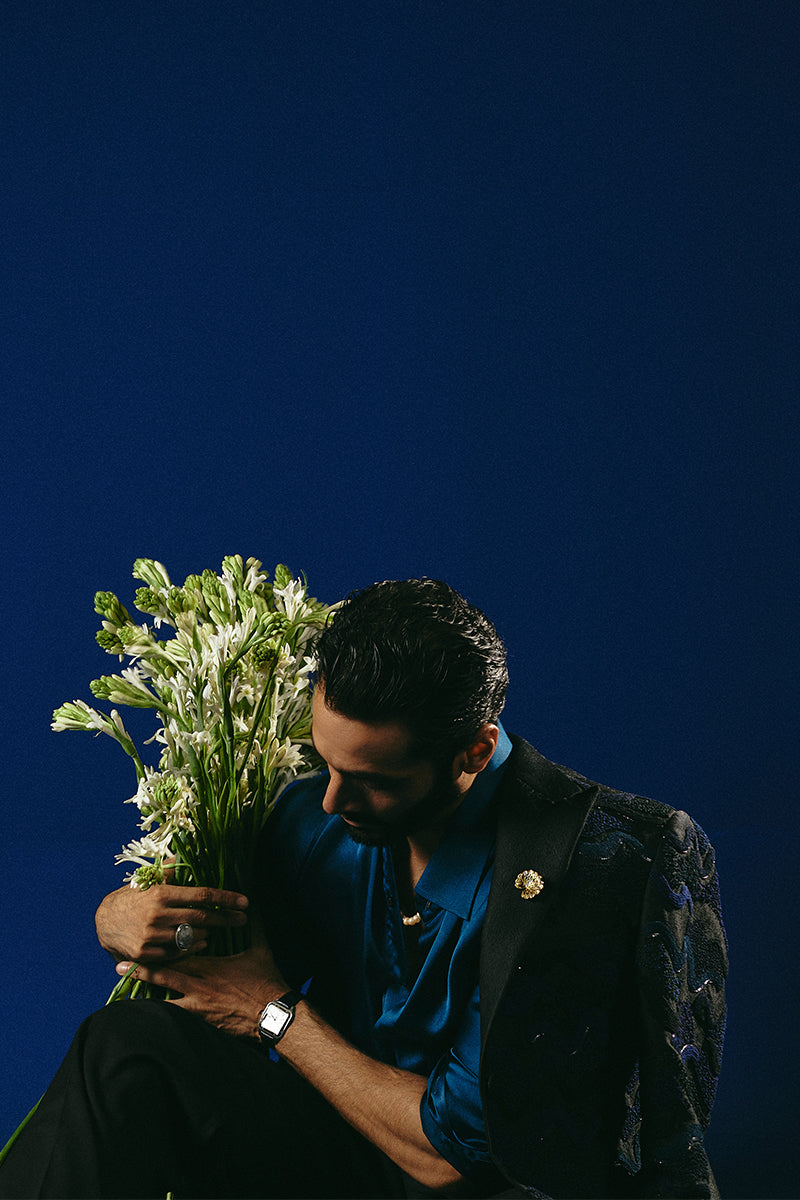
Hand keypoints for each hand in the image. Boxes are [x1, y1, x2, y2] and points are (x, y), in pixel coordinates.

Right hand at [96, 880, 248, 961]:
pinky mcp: (145, 954)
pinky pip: (177, 953)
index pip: (202, 895)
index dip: (226, 898)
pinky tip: (201, 942)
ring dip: (208, 933)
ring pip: (192, 937)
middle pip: (202, 919)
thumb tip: (193, 847)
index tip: (245, 901)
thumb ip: (173, 868)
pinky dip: (192, 947)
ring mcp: (151, 936)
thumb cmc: (133, 897)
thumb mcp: (151, 880)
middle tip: (243, 919)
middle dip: (226, 919)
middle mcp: (157, 915)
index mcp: (162, 894)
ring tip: (216, 928)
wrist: (104, 922)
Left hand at [115, 914, 285, 1037]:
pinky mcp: (202, 1022)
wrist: (273, 1014)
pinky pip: (175, 1019)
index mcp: (212, 965)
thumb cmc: (267, 981)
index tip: (144, 939)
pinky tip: (145, 1020)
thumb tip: (254, 905)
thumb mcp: (262, 949)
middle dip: (142, 970)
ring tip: (123, 995)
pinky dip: (160, 1018)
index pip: (181, 953)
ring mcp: (199, 1005)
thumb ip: (255, 926)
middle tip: (119, 965)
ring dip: (145, 997)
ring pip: (165, 1000)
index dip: (161, 946)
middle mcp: (200, 984)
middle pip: (165, 975)